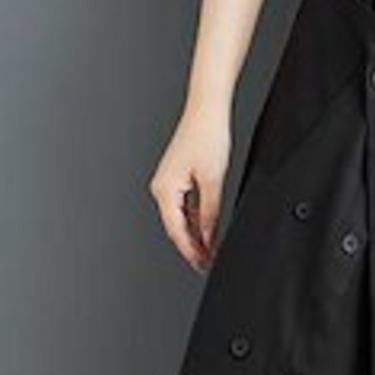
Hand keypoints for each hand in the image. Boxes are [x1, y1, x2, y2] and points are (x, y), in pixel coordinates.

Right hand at [149, 104, 232, 274]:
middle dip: (192, 246)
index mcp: (165, 190)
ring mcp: (168, 182)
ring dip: (194, 234)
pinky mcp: (177, 176)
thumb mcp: (213, 181)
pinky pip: (184, 205)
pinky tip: (207, 229)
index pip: (177, 231)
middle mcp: (161, 187)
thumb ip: (210, 213)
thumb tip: (209, 237)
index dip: (191, 251)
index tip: (203, 265)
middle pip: (176, 227)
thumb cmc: (207, 136)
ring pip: (181, 217)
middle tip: (207, 264)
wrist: (207, 109)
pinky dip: (195, 219)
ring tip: (210, 251)